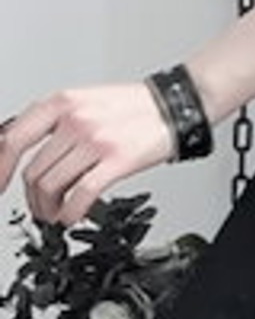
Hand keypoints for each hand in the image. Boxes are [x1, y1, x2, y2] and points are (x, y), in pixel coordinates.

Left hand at [0, 85, 174, 226]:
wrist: (172, 107)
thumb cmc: (131, 108)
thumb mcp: (83, 101)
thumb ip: (53, 122)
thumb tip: (25, 151)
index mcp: (61, 103)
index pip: (13, 139)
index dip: (1, 168)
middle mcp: (74, 120)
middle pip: (33, 171)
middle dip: (32, 198)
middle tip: (39, 208)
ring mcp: (94, 140)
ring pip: (52, 186)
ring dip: (49, 209)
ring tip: (56, 215)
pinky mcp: (116, 160)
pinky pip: (81, 194)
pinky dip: (70, 213)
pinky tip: (71, 216)